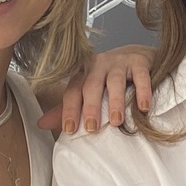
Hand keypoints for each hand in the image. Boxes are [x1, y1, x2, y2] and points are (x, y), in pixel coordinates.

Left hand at [38, 44, 153, 133]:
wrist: (137, 55)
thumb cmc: (109, 78)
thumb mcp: (88, 91)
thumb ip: (68, 108)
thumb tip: (41, 124)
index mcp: (83, 73)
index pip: (72, 91)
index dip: (69, 110)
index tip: (70, 130)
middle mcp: (98, 65)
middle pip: (91, 85)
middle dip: (90, 107)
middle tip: (91, 128)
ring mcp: (119, 61)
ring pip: (114, 81)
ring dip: (114, 101)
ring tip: (116, 121)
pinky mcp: (139, 61)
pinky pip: (140, 76)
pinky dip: (142, 91)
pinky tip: (143, 107)